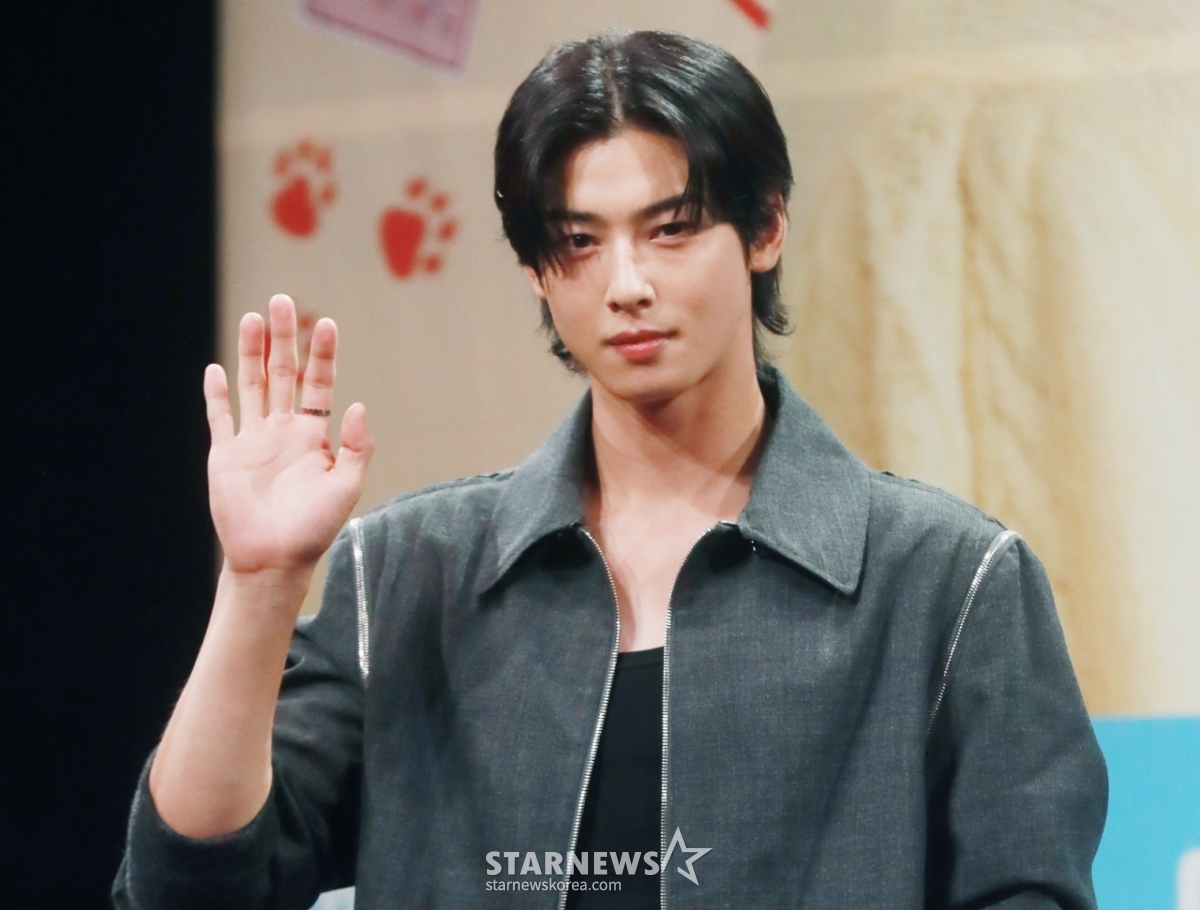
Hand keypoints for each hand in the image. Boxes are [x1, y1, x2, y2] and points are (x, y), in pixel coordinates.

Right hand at [204, 294, 372, 578]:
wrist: (273, 560)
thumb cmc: (314, 528)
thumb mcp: (346, 486)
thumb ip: (355, 446)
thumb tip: (357, 404)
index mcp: (314, 436)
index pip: (319, 385)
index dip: (322, 355)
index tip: (325, 324)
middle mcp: (284, 431)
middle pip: (283, 374)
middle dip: (284, 339)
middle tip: (283, 301)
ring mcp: (253, 440)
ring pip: (252, 385)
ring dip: (252, 352)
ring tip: (254, 318)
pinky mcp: (225, 454)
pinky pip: (220, 417)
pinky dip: (217, 394)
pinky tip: (216, 369)